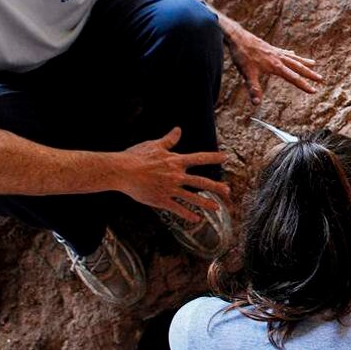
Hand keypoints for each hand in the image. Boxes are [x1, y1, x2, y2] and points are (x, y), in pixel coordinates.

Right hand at [115, 127, 230, 221]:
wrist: (122, 171)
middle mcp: (177, 175)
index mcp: (176, 161)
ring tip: (218, 208)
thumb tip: (178, 130)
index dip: (213, 157)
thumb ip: (169, 139)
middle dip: (216, 186)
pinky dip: (188, 214)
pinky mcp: (161, 200)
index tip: (225, 157)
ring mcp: (170, 189)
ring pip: (193, 197)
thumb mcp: (155, 145)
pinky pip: (178, 209)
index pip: (199, 158)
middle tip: (228, 191)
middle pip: (201, 182)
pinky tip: (196, 219)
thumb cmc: (137, 156)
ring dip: (206, 203)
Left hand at [219, 15, 322, 105]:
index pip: (293, 78)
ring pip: (294, 58)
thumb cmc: (243, 55)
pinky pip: (285, 52)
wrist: (238, 37)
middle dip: (310, 74)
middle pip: (298, 67)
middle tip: (321, 78)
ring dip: (304, 62)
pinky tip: (293, 54)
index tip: (314, 90)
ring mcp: (275, 52)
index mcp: (276, 66)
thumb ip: (253, 88)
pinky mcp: (271, 48)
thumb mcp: (247, 74)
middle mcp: (279, 58)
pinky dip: (291, 55)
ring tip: (314, 63)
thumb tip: (257, 103)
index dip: (304, 85)